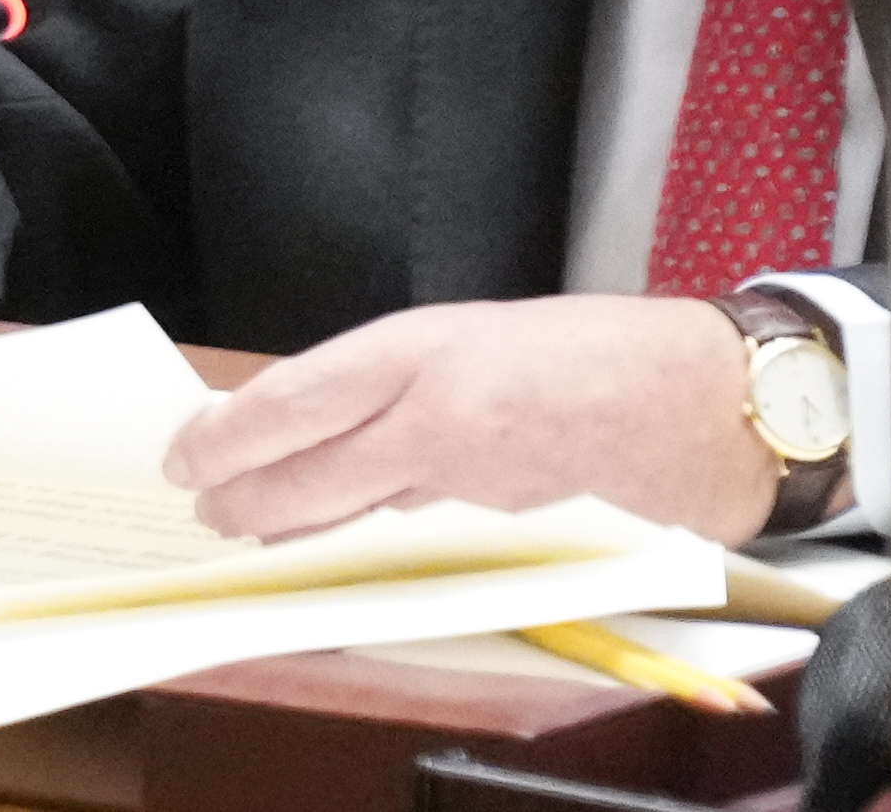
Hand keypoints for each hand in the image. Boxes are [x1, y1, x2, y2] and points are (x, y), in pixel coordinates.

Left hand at [160, 295, 778, 543]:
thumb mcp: (481, 334)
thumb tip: (315, 413)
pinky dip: (358, 552)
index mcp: (428, 347)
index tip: (185, 452)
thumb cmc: (599, 352)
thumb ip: (400, 376)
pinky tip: (332, 556)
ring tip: (252, 533)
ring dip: (289, 535)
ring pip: (345, 526)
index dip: (227, 434)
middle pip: (303, 478)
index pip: (294, 398)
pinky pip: (404, 551)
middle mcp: (439, 418)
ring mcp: (468, 489)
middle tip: (204, 508)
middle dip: (240, 500)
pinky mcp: (497, 540)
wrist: (705, 403)